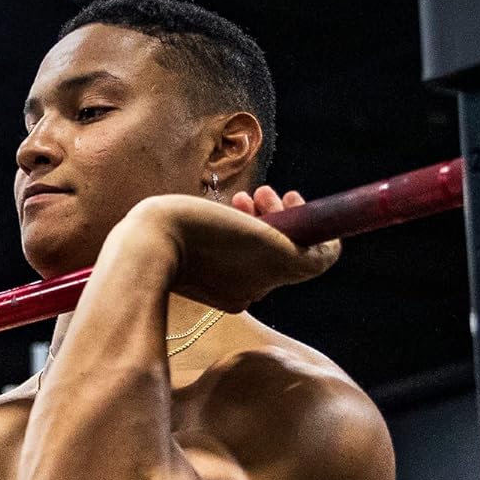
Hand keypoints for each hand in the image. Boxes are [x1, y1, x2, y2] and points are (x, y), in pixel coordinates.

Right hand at [124, 187, 341, 311]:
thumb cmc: (206, 236)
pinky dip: (232, 233)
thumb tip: (331, 253)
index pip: (312, 257)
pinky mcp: (202, 282)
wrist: (148, 246)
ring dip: (256, 219)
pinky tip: (220, 213)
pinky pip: (231, 256)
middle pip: (283, 249)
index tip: (292, 196)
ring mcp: (226, 285)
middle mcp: (253, 288)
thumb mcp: (268, 243)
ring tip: (241, 198)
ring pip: (256, 249)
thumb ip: (308, 256)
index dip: (309, 222)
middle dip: (279, 215)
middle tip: (265, 192)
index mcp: (270, 279)